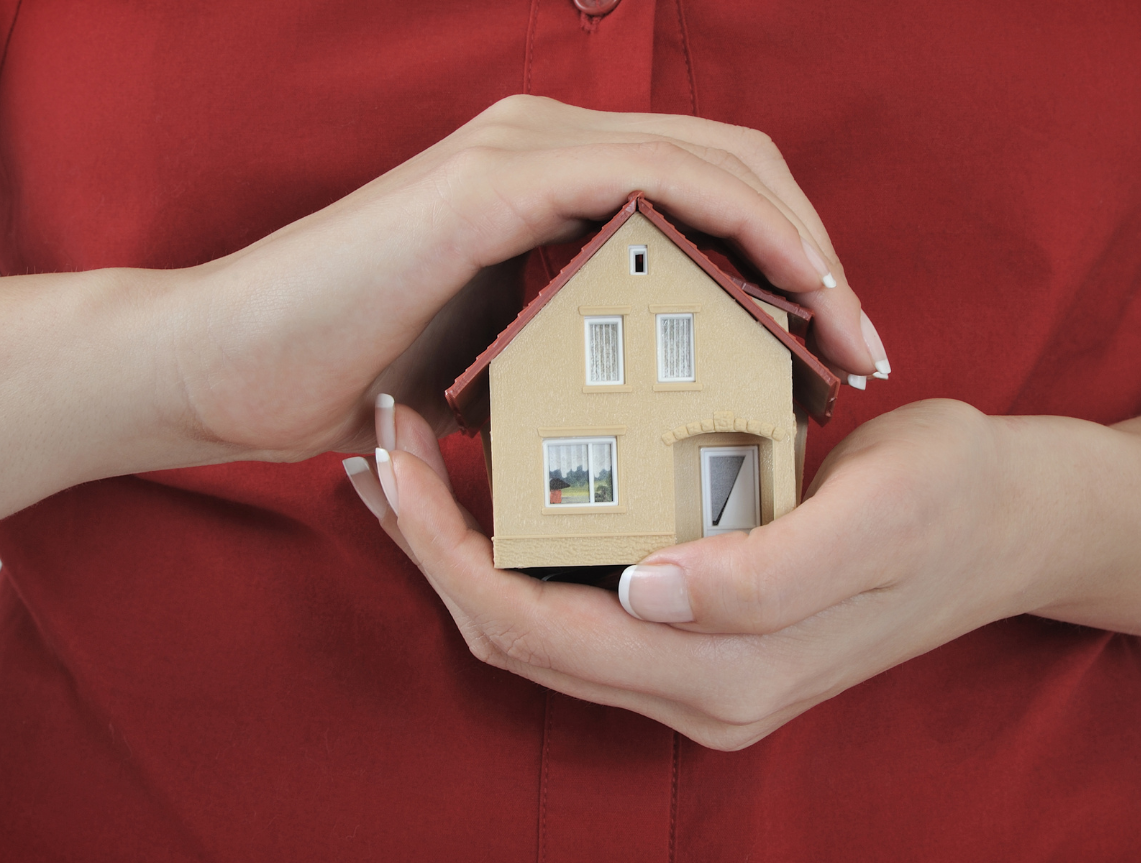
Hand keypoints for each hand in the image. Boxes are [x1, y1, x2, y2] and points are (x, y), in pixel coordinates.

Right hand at [172, 95, 886, 461]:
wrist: (230, 367)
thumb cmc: (361, 373)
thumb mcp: (505, 356)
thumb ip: (578, 343)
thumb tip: (654, 391)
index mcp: (557, 184)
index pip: (714, 193)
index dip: (792, 258)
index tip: (838, 350)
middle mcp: (551, 147)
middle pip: (739, 169)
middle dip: (818, 256)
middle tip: (864, 349)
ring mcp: (525, 153)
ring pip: (715, 168)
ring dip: (798, 249)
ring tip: (847, 340)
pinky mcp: (498, 183)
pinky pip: (656, 185)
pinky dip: (735, 234)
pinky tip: (783, 304)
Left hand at [347, 399, 1049, 750]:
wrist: (1002, 525)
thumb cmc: (947, 502)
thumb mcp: (876, 520)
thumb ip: (768, 576)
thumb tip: (647, 592)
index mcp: (728, 670)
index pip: (537, 628)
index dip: (448, 552)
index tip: (397, 460)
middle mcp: (694, 691)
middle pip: (511, 635)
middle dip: (427, 548)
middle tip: (376, 448)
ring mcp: (690, 671)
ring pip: (529, 628)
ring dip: (454, 552)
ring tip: (400, 466)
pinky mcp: (693, 636)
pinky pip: (568, 608)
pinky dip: (508, 553)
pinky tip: (481, 490)